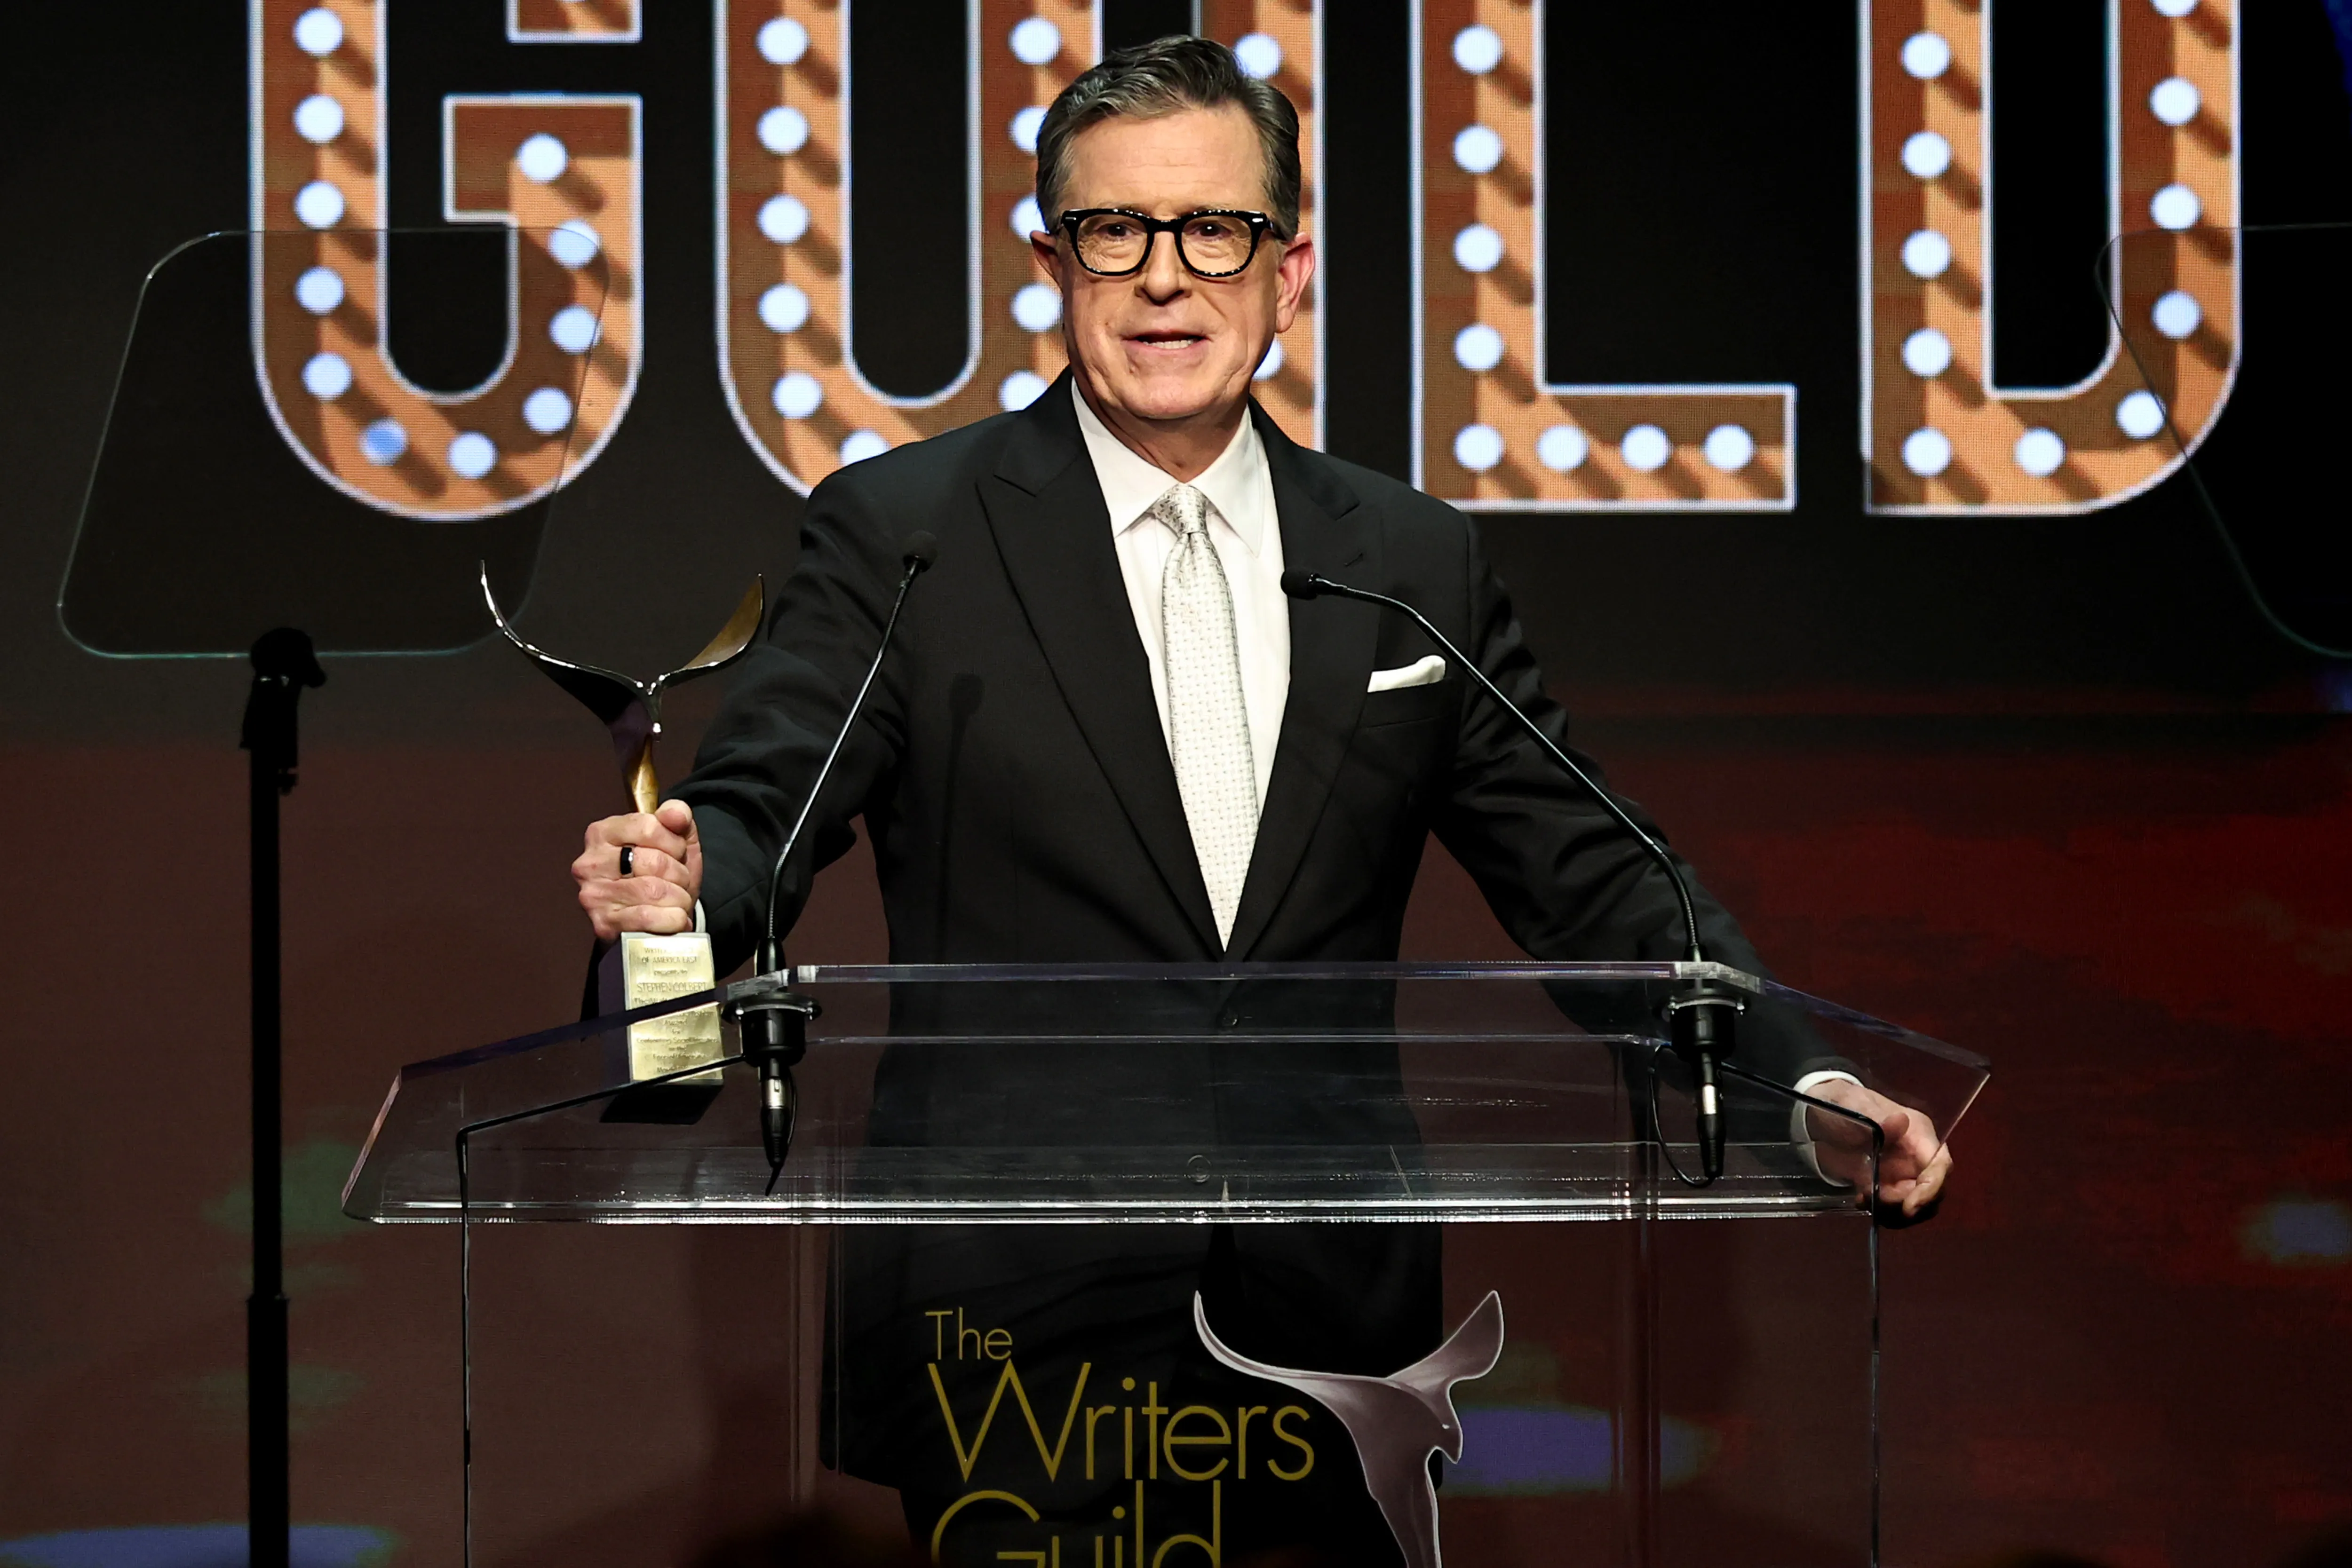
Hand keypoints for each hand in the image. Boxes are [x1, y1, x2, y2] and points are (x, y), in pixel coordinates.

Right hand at [573, 800, 701, 940]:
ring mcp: (594, 895)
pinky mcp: (603, 924)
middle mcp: (590, 863)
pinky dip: (672, 920)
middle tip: (679, 881)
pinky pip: (648, 918)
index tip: (676, 852)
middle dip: (679, 874)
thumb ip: (676, 817)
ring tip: (677, 900)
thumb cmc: (661, 876)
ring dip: (679, 898)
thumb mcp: (674, 839)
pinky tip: (675, 919)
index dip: (674, 843)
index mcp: (602, 832)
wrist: (649, 922)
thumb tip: (675, 813)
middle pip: (654, 862)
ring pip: (654, 891)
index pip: (648, 827)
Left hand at [1803, 1078, 1951, 1220]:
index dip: (1932, 1189)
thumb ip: (1878, 1117)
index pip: (1941, 1165)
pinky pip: (1895, 1208)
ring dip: (1895, 1213)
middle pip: (1932, 1192)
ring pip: (1917, 1205)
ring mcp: (1904, 1174)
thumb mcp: (1856, 1106)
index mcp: (1919, 1134)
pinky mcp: (1887, 1186)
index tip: (1909, 1207)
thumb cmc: (1844, 1104)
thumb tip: (1901, 1121)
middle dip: (1909, 1205)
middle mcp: (1918, 1157)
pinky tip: (1860, 1200)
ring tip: (1865, 1198)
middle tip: (1877, 1202)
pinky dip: (1883, 1212)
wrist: (1819, 1113)